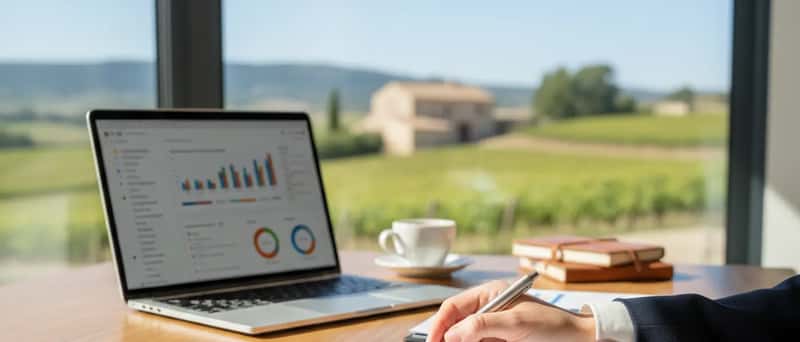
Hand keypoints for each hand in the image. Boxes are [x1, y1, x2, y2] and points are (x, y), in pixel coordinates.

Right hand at [426, 280, 595, 341]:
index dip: (439, 325)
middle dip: (447, 338)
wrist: (579, 340)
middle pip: (455, 324)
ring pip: (465, 338)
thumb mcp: (516, 323)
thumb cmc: (553, 326)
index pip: (453, 307)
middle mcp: (487, 309)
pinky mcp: (499, 340)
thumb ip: (482, 325)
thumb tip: (452, 334)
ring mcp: (493, 326)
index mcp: (490, 294)